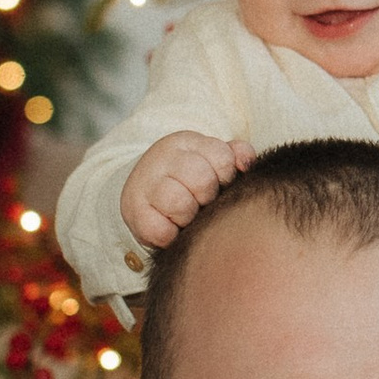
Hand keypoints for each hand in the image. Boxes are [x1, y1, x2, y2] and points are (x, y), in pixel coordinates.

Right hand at [120, 132, 254, 248]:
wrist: (144, 195)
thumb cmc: (189, 180)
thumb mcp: (212, 160)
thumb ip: (235, 156)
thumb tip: (246, 163)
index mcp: (186, 142)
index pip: (222, 158)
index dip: (226, 177)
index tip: (219, 183)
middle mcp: (162, 158)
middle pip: (202, 180)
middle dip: (208, 197)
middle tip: (201, 202)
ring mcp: (145, 184)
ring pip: (180, 204)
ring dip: (188, 217)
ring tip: (186, 215)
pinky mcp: (133, 211)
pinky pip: (161, 231)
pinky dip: (170, 236)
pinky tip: (171, 228)